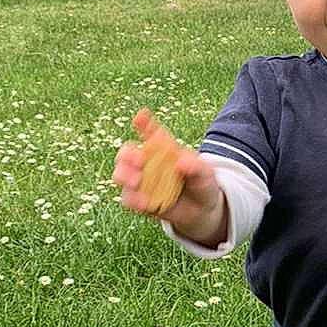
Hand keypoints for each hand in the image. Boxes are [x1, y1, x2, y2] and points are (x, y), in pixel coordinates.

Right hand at [112, 109, 225, 243]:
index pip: (151, 131)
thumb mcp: (205, 173)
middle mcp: (148, 162)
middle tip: (138, 161)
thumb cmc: (203, 183)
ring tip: (136, 182)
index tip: (141, 117)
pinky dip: (133, 200)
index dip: (144, 122)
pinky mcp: (140, 201)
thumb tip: (180, 162)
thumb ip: (195, 166)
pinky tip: (143, 202)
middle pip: (127, 153)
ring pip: (121, 175)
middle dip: (127, 155)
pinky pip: (129, 199)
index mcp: (163, 148)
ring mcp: (142, 181)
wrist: (203, 209)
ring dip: (125, 176)